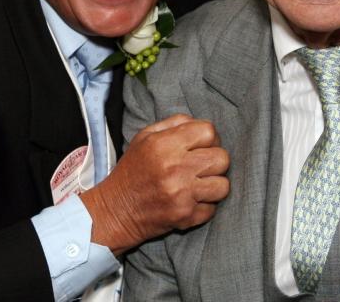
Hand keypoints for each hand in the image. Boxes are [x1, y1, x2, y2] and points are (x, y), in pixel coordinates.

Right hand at [80, 114, 229, 254]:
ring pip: (224, 185)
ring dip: (214, 185)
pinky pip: (213, 208)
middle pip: (222, 158)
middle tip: (201, 167)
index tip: (201, 147)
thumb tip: (200, 123)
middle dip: (214, 162)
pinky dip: (204, 206)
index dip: (209, 139)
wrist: (115, 210)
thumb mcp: (145, 137)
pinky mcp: (185, 216)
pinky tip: (190, 201)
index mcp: (165, 144)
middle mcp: (175, 168)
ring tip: (199, 185)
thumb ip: (175, 124)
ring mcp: (182, 194)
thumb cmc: (133, 170)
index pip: (209, 132)